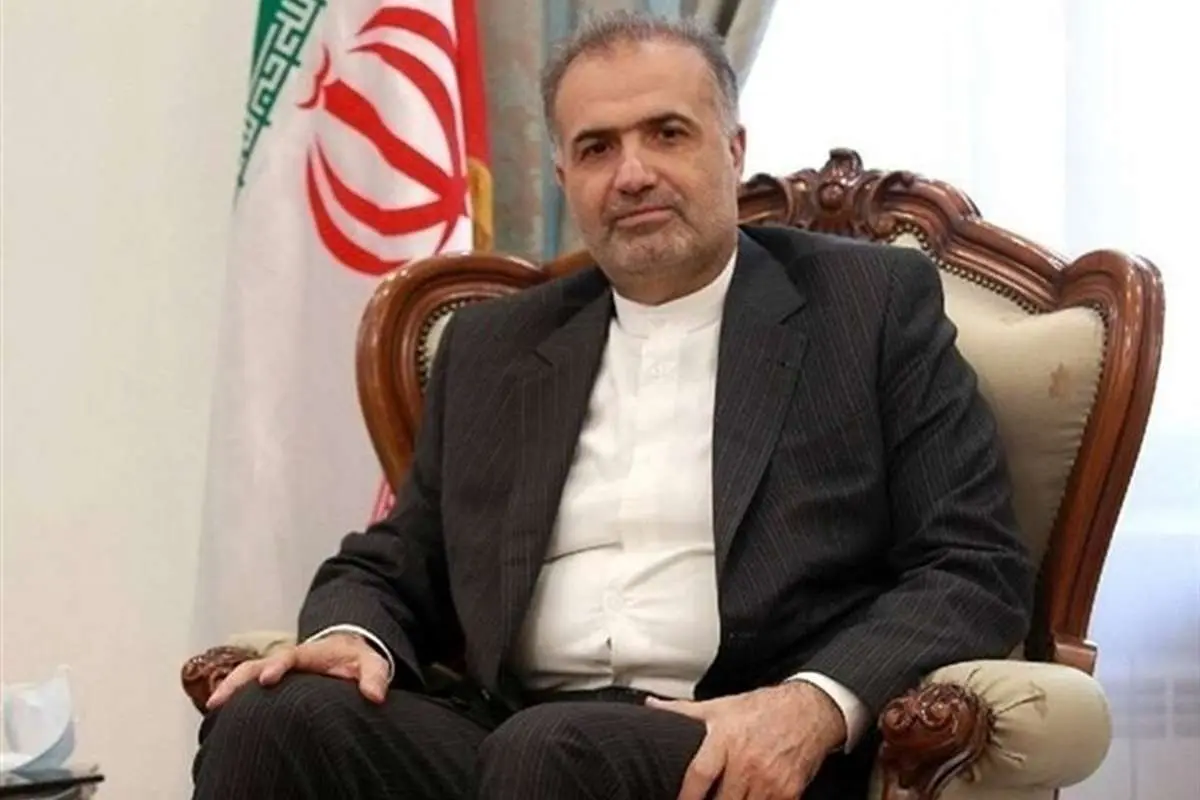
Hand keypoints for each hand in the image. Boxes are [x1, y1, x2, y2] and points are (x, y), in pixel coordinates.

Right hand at [205, 632, 388, 708]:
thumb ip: (375, 676)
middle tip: (218, 699)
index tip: (267, 680)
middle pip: (255, 665)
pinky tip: (219, 714)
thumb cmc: (355, 659)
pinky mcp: (271, 680)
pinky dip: (233, 695)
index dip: (277, 666)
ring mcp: (275, 669)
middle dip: (237, 680)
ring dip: (229, 688)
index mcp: (308, 654)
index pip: (288, 656)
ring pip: (246, 675)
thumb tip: (376, 696)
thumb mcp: (371, 663)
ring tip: (212, 708)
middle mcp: (286, 660)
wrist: (345, 650)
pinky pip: (247, 686)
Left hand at [647, 682, 845, 799]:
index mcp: (726, 738)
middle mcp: (747, 761)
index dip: (687, 796)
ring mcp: (769, 780)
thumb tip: (653, 706)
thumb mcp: (721, 705)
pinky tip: (748, 799)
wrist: (809, 711)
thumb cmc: (762, 709)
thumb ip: (685, 711)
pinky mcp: (788, 792)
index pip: (701, 775)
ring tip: (724, 799)